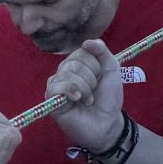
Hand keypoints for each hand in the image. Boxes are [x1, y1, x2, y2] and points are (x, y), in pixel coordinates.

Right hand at [45, 39, 124, 153]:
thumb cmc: (109, 97)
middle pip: (74, 63)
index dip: (95, 64)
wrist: (107, 122)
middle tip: (95, 90)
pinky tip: (78, 99)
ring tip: (88, 99)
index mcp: (79, 63)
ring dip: (84, 87)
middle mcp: (65, 73)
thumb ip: (102, 52)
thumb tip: (87, 41)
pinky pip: (55, 87)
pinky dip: (71, 91)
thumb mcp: (112, 69)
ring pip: (66, 74)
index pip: (82, 51)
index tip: (101, 76)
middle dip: (91, 78)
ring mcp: (57, 86)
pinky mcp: (51, 101)